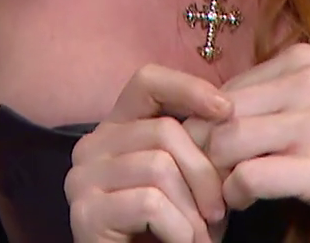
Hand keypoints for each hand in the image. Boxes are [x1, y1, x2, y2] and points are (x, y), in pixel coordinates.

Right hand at [68, 64, 235, 242]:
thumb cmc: (171, 235)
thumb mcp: (190, 184)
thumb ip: (197, 149)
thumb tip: (227, 116)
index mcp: (115, 131)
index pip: (146, 82)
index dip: (188, 88)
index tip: (227, 111)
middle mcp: (90, 148)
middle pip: (164, 131)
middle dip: (205, 174)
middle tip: (219, 213)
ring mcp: (82, 180)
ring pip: (159, 166)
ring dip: (193, 210)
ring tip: (199, 237)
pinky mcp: (85, 214)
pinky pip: (150, 203)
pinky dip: (179, 229)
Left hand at [204, 43, 309, 241]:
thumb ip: (271, 100)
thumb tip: (203, 114)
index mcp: (301, 60)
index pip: (220, 90)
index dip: (202, 127)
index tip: (203, 155)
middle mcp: (307, 82)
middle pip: (214, 115)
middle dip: (199, 151)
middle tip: (201, 180)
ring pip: (224, 142)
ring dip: (212, 176)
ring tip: (221, 194)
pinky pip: (250, 176)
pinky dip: (235, 193)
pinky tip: (243, 202)